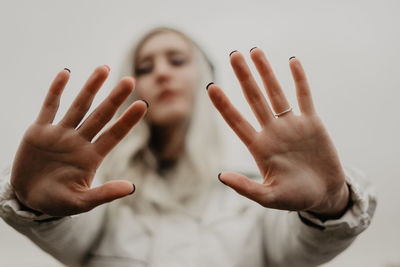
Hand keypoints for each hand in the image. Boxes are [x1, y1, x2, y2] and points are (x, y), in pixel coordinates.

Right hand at [10, 66, 146, 215]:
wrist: (29, 197)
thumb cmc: (57, 201)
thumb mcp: (80, 202)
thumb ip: (104, 194)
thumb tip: (131, 188)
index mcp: (91, 157)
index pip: (114, 135)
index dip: (127, 121)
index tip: (142, 105)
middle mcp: (79, 141)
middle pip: (100, 115)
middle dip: (114, 98)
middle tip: (130, 80)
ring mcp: (60, 134)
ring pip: (79, 106)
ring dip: (91, 87)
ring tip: (104, 68)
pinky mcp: (40, 131)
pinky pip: (49, 106)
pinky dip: (56, 90)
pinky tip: (66, 73)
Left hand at [207, 49, 348, 217]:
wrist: (324, 195)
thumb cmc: (295, 198)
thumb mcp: (269, 198)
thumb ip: (247, 188)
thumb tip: (221, 176)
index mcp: (259, 147)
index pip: (237, 121)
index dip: (224, 105)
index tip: (211, 87)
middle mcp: (272, 131)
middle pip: (254, 99)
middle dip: (244, 77)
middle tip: (233, 55)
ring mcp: (291, 125)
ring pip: (276, 93)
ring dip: (266, 72)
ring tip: (255, 51)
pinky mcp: (312, 123)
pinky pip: (304, 97)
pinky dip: (299, 80)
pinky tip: (292, 62)